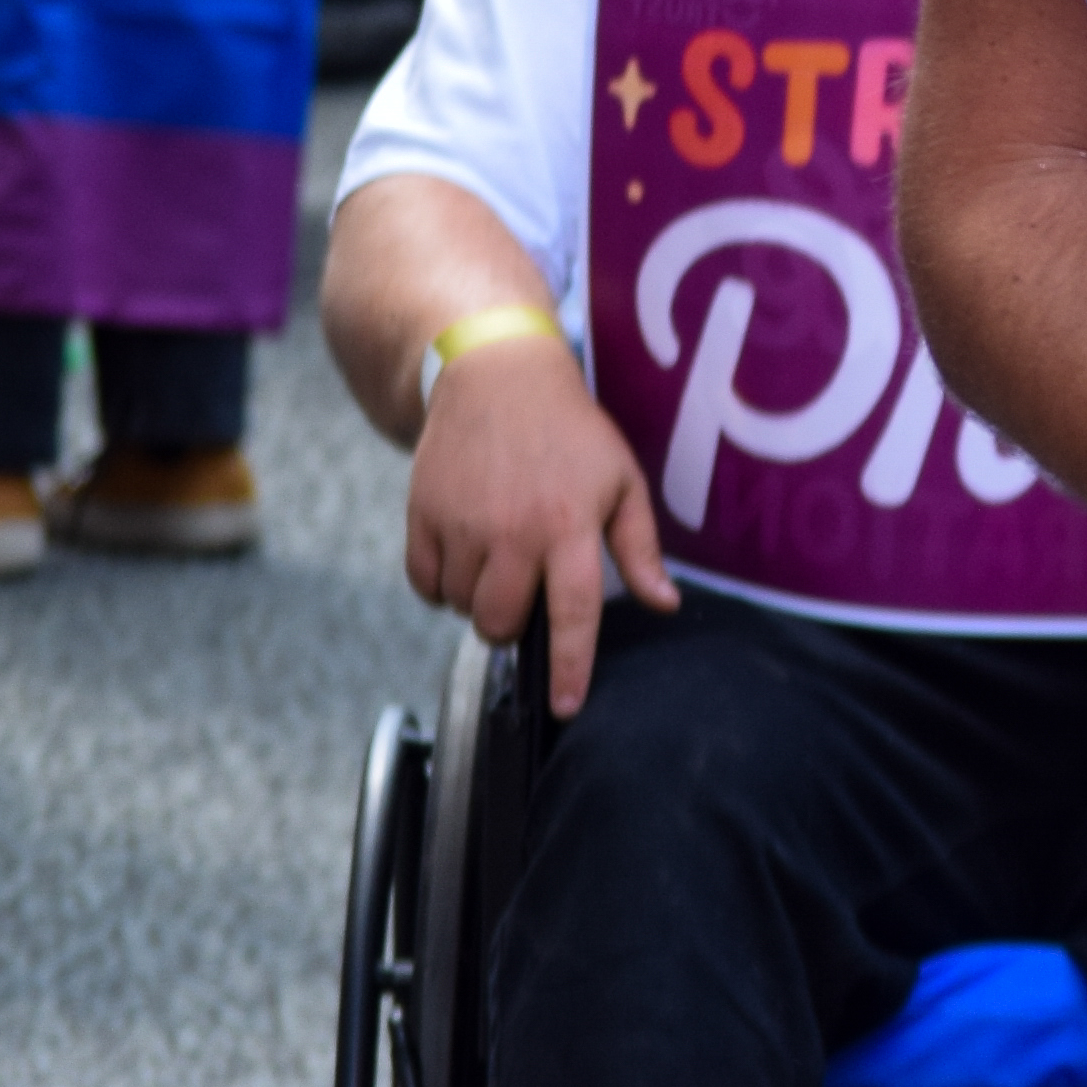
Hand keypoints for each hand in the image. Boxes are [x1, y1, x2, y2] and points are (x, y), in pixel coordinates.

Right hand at [401, 332, 673, 716]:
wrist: (497, 378)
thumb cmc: (572, 434)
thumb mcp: (621, 481)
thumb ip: (640, 548)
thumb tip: (665, 604)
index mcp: (569, 525)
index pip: (573, 613)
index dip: (569, 667)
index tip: (565, 707)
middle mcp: (513, 531)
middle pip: (501, 624)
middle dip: (513, 625)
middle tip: (527, 586)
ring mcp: (462, 525)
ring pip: (463, 607)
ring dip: (480, 598)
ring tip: (501, 551)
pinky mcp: (421, 517)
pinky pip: (425, 585)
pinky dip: (442, 583)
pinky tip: (465, 550)